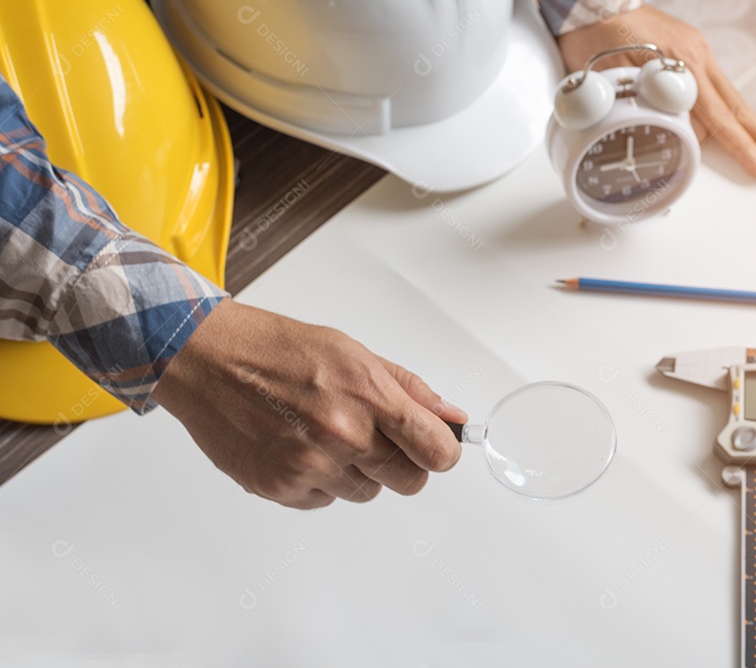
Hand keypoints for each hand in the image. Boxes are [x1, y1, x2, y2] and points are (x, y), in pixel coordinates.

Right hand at [153, 299, 465, 508]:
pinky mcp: (280, 488)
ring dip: (357, 471)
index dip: (441, 451)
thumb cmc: (279, 349)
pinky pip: (324, 501)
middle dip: (403, 463)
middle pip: (409, 482)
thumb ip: (408, 389)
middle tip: (376, 437)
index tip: (434, 447)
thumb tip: (451, 417)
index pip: (437, 451)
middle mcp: (342, 436)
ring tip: (325, 433)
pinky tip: (299, 447)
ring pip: (367, 493)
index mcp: (369, 397)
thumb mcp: (354, 353)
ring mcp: (310, 467)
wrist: (209, 361)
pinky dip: (320, 481)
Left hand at [557, 5, 755, 179]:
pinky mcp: (689, 53)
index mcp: (682, 64)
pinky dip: (727, 115)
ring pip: (730, 101)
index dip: (742, 147)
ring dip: (751, 131)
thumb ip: (644, 106)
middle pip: (739, 109)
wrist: (590, 0)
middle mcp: (697, 57)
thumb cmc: (594, 37)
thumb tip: (672, 134)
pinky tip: (737, 131)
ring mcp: (696, 53)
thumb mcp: (612, 78)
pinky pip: (714, 90)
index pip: (720, 117)